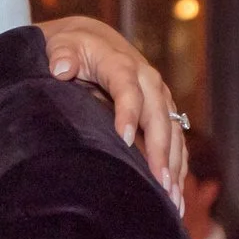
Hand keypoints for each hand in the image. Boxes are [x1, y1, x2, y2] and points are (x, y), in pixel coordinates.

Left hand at [42, 17, 184, 197]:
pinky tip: (175, 195)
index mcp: (121, 64)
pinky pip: (174, 141)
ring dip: (174, 165)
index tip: (124, 139)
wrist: (93, 40)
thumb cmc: (73, 47)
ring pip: (172, 132)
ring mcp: (159, 97)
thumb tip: (61, 67)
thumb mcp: (63, 45)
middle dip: (160, 150)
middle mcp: (147, 80)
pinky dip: (177, 167)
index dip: (128, 111)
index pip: (127, 88)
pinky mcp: (162, 112)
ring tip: (172, 198)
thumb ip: (61, 54)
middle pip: (158, 116)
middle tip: (160, 182)